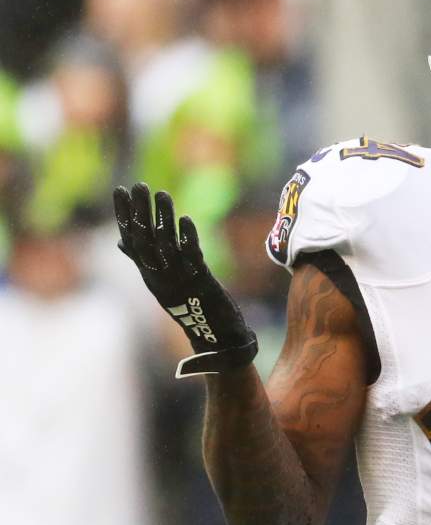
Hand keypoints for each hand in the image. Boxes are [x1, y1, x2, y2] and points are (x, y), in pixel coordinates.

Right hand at [114, 183, 256, 377]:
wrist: (217, 339)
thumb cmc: (191, 306)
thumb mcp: (163, 283)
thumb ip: (143, 261)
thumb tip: (122, 242)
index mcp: (150, 275)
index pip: (131, 240)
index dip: (125, 216)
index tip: (120, 190)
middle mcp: (160, 277)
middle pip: (144, 240)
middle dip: (140, 212)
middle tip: (136, 185)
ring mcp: (179, 281)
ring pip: (166, 247)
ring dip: (163, 220)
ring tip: (162, 194)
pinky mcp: (201, 284)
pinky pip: (191, 259)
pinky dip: (187, 239)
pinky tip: (186, 220)